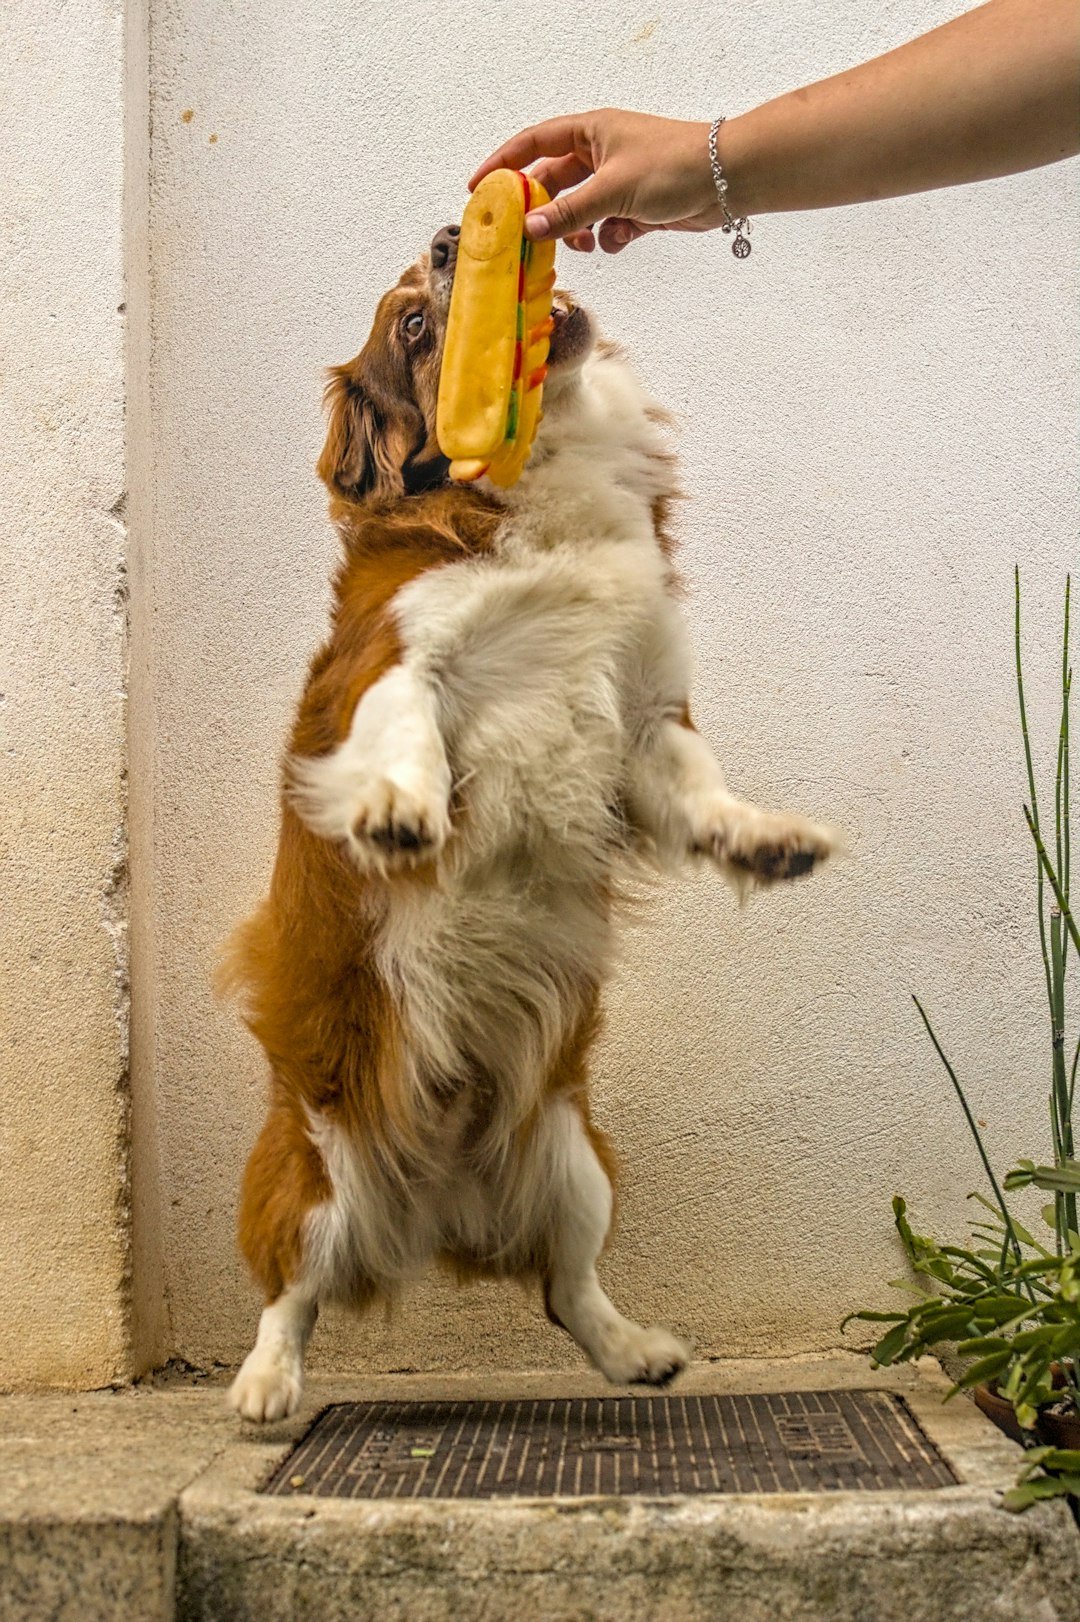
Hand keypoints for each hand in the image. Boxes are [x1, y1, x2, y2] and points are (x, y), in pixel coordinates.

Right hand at [469, 110, 726, 253]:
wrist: (725, 180)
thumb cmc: (673, 165)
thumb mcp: (612, 189)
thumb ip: (569, 212)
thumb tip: (531, 228)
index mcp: (590, 132)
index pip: (533, 143)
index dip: (503, 164)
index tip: (478, 187)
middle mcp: (601, 153)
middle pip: (555, 185)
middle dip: (544, 212)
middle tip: (526, 237)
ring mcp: (618, 181)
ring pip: (580, 212)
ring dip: (579, 231)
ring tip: (585, 244)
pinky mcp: (636, 207)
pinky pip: (607, 227)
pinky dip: (610, 237)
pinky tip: (622, 238)